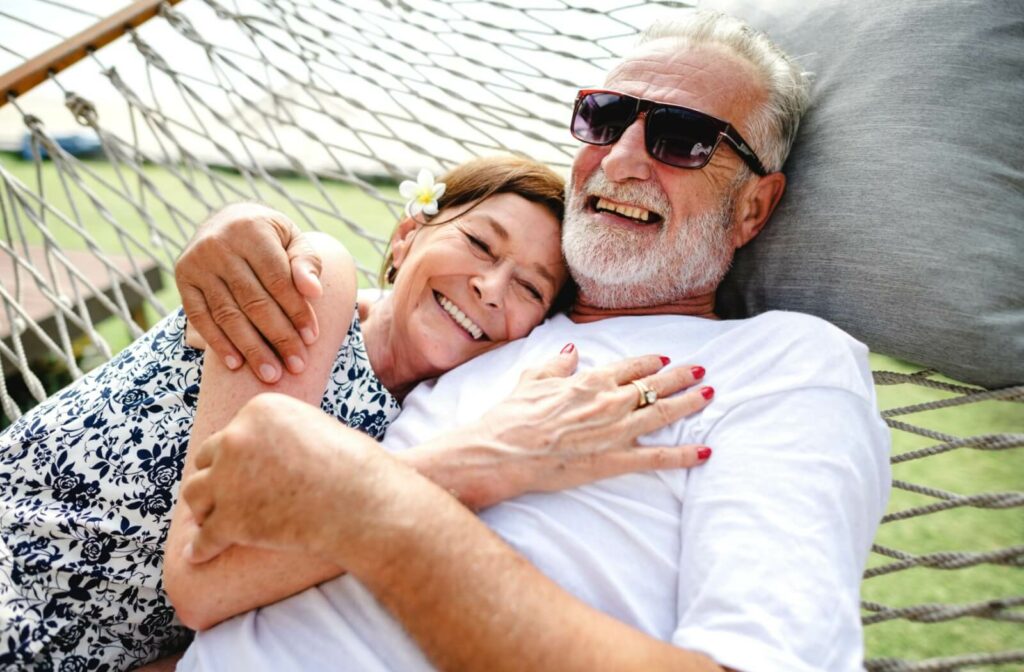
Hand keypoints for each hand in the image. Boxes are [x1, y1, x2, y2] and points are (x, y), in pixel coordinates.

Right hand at [176, 203, 323, 381]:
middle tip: (296, 367)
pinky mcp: (182, 278)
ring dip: (251, 348)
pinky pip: (200, 317)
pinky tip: (236, 364)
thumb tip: (314, 292)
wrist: (227, 220)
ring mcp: (197, 262)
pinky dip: (218, 343)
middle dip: (278, 337)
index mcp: (251, 229)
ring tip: (271, 374)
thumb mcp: (292, 238)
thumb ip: (306, 262)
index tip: (312, 339)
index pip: (278, 280)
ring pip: (228, 314)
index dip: (296, 311)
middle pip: (254, 301)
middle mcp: (219, 244)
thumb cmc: (270, 237)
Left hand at [181, 393, 391, 563]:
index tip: (248, 473)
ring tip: (211, 522)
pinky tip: (200, 555)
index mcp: (259, 410)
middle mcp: (237, 438)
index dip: (238, 455)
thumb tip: (263, 452)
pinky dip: (201, 547)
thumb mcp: (315, 429)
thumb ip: (283, 433)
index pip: (231, 432)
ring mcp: (229, 480)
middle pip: (207, 458)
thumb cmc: (353, 467)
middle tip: (228, 496)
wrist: (364, 503)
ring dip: (204, 508)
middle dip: (217, 477)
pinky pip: (204, 538)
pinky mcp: (230, 520)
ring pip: (195, 494)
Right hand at [408, 346, 713, 508]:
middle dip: (680, 377)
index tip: (663, 359)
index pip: (629, 366)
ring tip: (710, 394)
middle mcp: (608, 402)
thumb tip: (571, 352)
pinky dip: (683, 455)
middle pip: (653, 385)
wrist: (502, 451)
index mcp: (589, 380)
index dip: (649, 362)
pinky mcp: (613, 461)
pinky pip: (656, 457)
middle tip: (701, 370)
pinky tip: (705, 451)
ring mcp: (614, 431)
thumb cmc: (511, 416)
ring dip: (689, 403)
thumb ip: (557, 365)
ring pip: (662, 414)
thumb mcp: (532, 379)